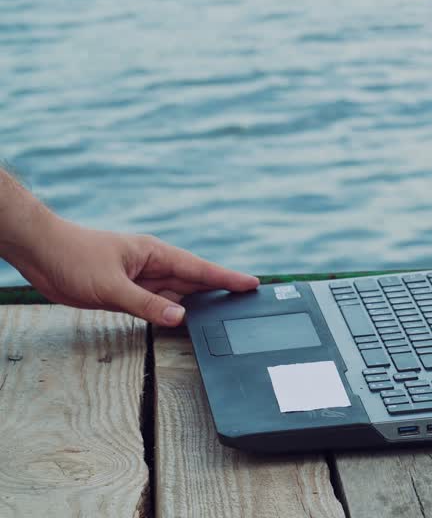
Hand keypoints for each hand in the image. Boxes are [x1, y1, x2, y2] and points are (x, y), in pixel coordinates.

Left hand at [10, 214, 258, 326]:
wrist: (39, 252)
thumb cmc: (72, 257)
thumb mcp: (111, 286)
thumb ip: (146, 304)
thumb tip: (179, 317)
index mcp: (155, 254)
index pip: (200, 269)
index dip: (227, 278)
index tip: (253, 284)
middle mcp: (152, 266)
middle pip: (193, 282)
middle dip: (220, 290)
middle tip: (248, 302)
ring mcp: (139, 279)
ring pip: (175, 294)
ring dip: (196, 304)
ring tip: (224, 314)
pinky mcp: (125, 292)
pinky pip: (156, 304)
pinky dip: (170, 312)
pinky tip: (181, 320)